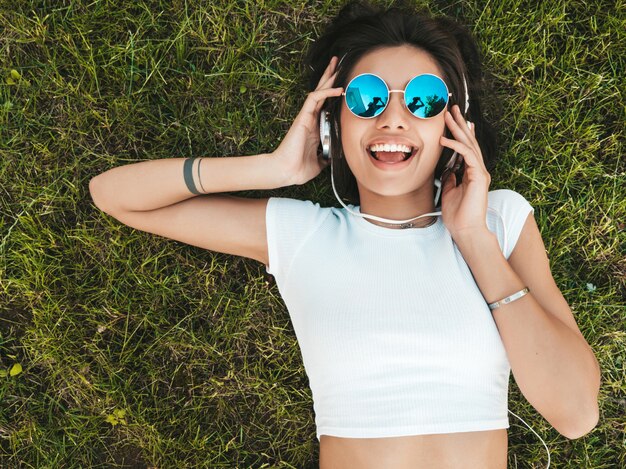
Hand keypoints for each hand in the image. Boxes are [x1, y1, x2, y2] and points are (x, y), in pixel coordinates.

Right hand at [271, 56, 343, 185]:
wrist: (286, 171)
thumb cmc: (298, 168)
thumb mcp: (319, 163)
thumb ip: (326, 157)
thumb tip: (334, 157)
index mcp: (315, 128)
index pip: (325, 105)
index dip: (333, 94)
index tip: (344, 85)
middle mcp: (310, 119)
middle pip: (321, 93)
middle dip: (330, 77)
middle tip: (338, 63)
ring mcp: (306, 117)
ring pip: (318, 91)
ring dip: (328, 78)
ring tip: (336, 65)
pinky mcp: (303, 117)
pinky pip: (314, 98)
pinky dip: (327, 91)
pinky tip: (338, 88)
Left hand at [439, 105, 491, 239]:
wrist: (466, 230)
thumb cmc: (458, 216)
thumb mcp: (449, 193)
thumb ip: (450, 180)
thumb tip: (447, 170)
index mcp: (472, 174)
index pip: (467, 149)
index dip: (461, 134)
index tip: (454, 121)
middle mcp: (478, 170)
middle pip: (469, 142)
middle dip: (460, 124)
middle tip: (452, 108)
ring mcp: (480, 172)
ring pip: (470, 144)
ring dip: (458, 128)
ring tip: (449, 115)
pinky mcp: (479, 176)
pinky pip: (467, 155)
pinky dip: (456, 145)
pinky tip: (445, 139)